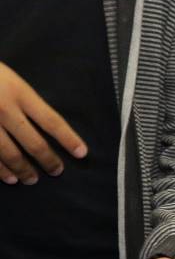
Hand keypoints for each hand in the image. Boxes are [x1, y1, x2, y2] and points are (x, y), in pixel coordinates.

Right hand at [0, 62, 86, 184]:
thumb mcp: (9, 78)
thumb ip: (24, 101)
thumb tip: (46, 127)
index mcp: (19, 92)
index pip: (52, 121)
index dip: (69, 139)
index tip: (82, 153)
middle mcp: (4, 108)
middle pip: (34, 142)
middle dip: (48, 160)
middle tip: (57, 171)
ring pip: (9, 154)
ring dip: (24, 169)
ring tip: (32, 179)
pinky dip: (0, 170)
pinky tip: (9, 178)